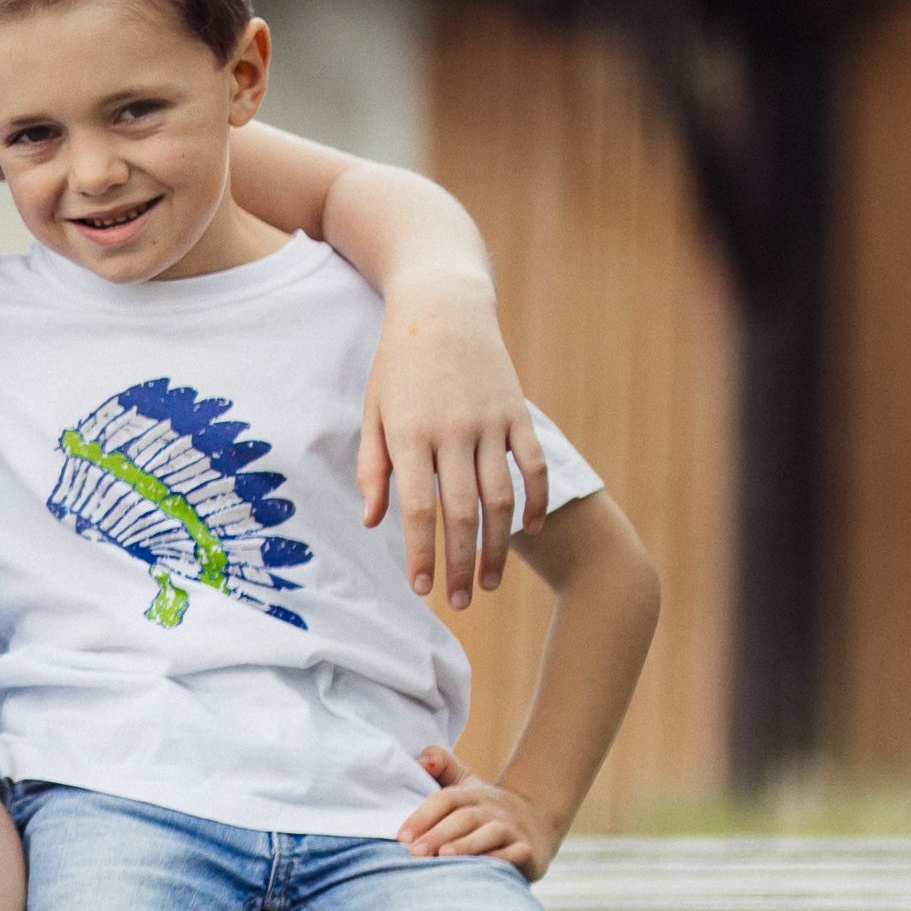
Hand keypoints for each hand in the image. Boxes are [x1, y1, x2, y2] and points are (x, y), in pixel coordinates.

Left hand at [363, 282, 546, 607]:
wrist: (442, 308)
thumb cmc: (397, 364)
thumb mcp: (373, 409)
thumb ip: (373, 467)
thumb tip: (375, 522)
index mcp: (409, 432)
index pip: (416, 508)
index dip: (420, 553)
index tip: (422, 590)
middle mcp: (452, 431)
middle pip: (462, 512)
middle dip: (462, 563)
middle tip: (461, 602)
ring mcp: (490, 422)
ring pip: (502, 498)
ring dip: (500, 546)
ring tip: (491, 582)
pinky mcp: (518, 414)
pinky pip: (534, 466)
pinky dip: (538, 502)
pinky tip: (532, 532)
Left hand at [397, 748, 557, 872]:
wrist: (536, 821)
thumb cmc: (484, 807)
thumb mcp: (465, 782)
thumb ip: (442, 766)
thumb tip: (421, 760)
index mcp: (472, 793)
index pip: (445, 799)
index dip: (423, 816)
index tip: (402, 836)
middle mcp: (492, 809)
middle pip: (464, 818)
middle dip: (437, 834)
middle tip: (414, 852)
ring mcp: (512, 829)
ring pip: (490, 834)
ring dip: (466, 845)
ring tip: (442, 856)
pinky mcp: (528, 850)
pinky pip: (516, 854)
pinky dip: (499, 860)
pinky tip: (480, 869)